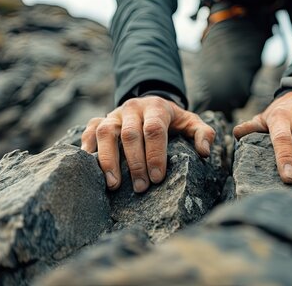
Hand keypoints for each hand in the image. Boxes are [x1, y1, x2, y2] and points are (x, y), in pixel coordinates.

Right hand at [81, 96, 215, 192]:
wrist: (151, 104)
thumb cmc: (172, 120)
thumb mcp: (191, 122)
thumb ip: (203, 134)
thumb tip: (204, 152)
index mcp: (156, 107)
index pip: (154, 129)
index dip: (155, 154)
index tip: (157, 178)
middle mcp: (132, 108)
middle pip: (129, 134)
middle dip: (135, 163)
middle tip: (141, 188)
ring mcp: (114, 114)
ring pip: (105, 132)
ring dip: (108, 160)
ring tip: (113, 185)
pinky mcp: (100, 121)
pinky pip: (88, 132)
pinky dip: (87, 149)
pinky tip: (90, 170)